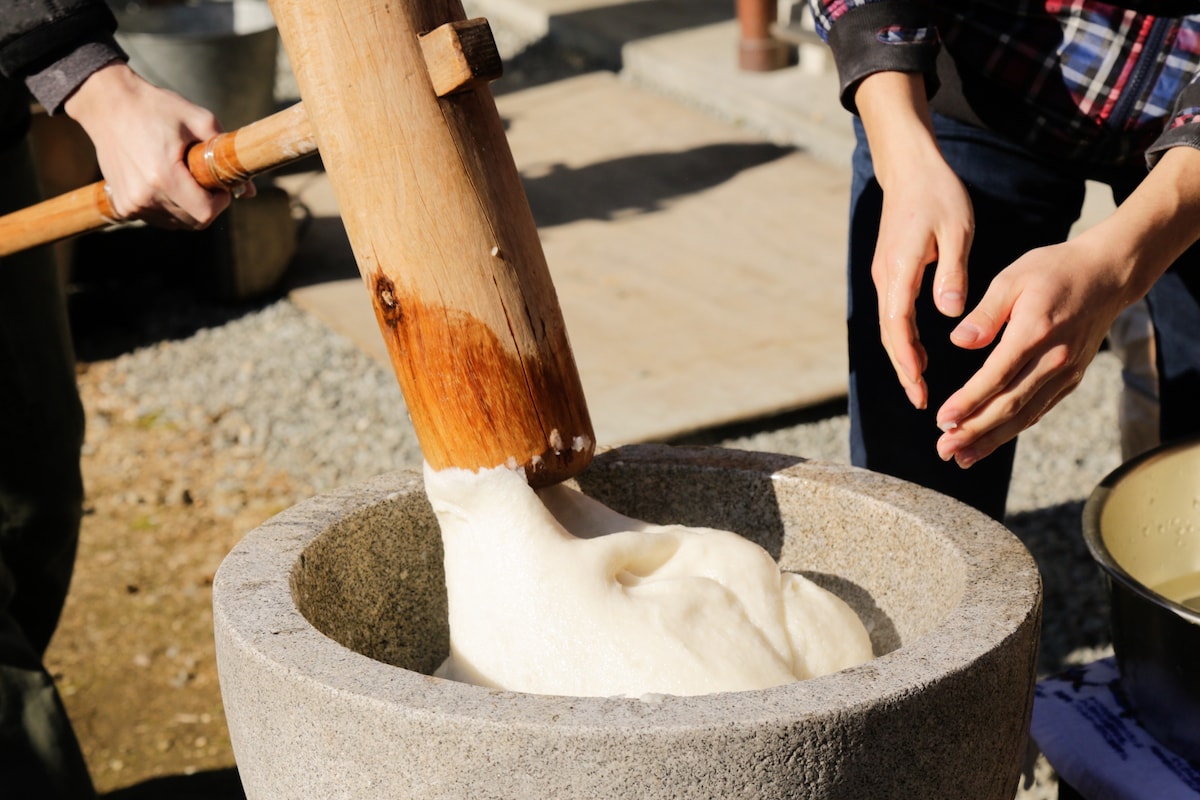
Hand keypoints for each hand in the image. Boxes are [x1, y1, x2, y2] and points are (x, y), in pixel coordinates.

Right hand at [63, 61, 233, 228]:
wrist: (107, 104)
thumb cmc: (155, 107)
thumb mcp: (198, 119)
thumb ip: (227, 152)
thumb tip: (250, 191)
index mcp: (163, 176)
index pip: (205, 213)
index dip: (220, 202)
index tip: (220, 185)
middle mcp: (144, 196)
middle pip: (193, 222)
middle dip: (207, 205)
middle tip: (203, 179)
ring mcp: (130, 204)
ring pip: (176, 223)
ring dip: (187, 207)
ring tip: (181, 175)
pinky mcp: (122, 205)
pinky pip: (158, 218)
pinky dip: (169, 207)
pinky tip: (165, 181)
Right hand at [856, 72, 973, 409]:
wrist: (909, 168)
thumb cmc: (937, 194)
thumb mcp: (956, 229)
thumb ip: (953, 273)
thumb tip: (949, 315)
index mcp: (900, 270)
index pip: (898, 326)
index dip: (908, 360)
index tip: (921, 387)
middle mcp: (886, 278)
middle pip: (890, 335)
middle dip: (904, 371)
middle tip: (921, 402)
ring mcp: (885, 277)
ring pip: (891, 328)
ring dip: (903, 359)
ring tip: (922, 388)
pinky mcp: (892, 273)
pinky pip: (895, 316)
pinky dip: (904, 341)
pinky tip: (921, 357)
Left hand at [933, 237, 1124, 466]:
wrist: (1107, 274)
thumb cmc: (1054, 270)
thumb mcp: (1012, 278)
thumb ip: (985, 313)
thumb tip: (959, 342)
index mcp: (1035, 332)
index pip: (996, 377)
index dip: (968, 402)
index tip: (942, 421)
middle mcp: (1054, 359)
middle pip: (1010, 405)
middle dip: (974, 432)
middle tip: (944, 450)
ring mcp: (1066, 372)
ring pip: (1025, 415)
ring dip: (991, 440)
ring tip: (960, 457)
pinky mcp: (1071, 379)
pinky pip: (1038, 410)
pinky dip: (1012, 429)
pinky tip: (989, 441)